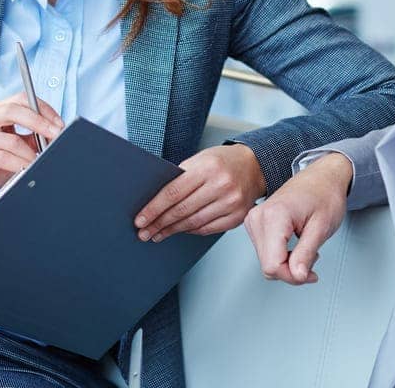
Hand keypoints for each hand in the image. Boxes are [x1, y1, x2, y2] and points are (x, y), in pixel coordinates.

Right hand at [0, 93, 64, 236]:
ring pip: (10, 139)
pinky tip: (26, 168)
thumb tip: (55, 134)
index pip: (21, 99)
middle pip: (13, 110)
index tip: (59, 123)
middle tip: (56, 135)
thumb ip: (33, 139)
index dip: (43, 109)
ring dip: (31, 152)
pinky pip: (1, 157)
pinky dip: (19, 164)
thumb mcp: (17, 149)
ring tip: (42, 160)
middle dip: (40, 122)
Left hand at [134, 143, 266, 241]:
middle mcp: (221, 185)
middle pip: (182, 210)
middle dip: (159, 223)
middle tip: (145, 232)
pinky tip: (180, 230)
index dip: (154, 208)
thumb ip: (180, 177)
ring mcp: (231, 202)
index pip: (173, 192)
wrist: (254, 165)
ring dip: (172, 230)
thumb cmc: (222, 162)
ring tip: (158, 234)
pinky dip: (191, 231)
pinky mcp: (238, 216)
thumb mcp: (200, 160)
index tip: (140, 220)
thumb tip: (155, 202)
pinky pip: (207, 229)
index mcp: (207, 167)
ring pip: (193, 222)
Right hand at [244, 153, 351, 284]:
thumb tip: (296, 276)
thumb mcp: (322, 227)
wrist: (322, 176)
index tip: (310, 272)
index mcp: (274, 216)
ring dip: (288, 264)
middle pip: (268, 266)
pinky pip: (266, 252)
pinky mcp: (256, 223)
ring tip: (306, 248)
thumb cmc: (325, 194)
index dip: (293, 276)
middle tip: (312, 258)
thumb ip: (306, 254)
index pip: (273, 265)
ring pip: (266, 262)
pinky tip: (295, 247)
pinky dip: (282, 256)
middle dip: (292, 271)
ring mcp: (254, 220)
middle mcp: (258, 217)